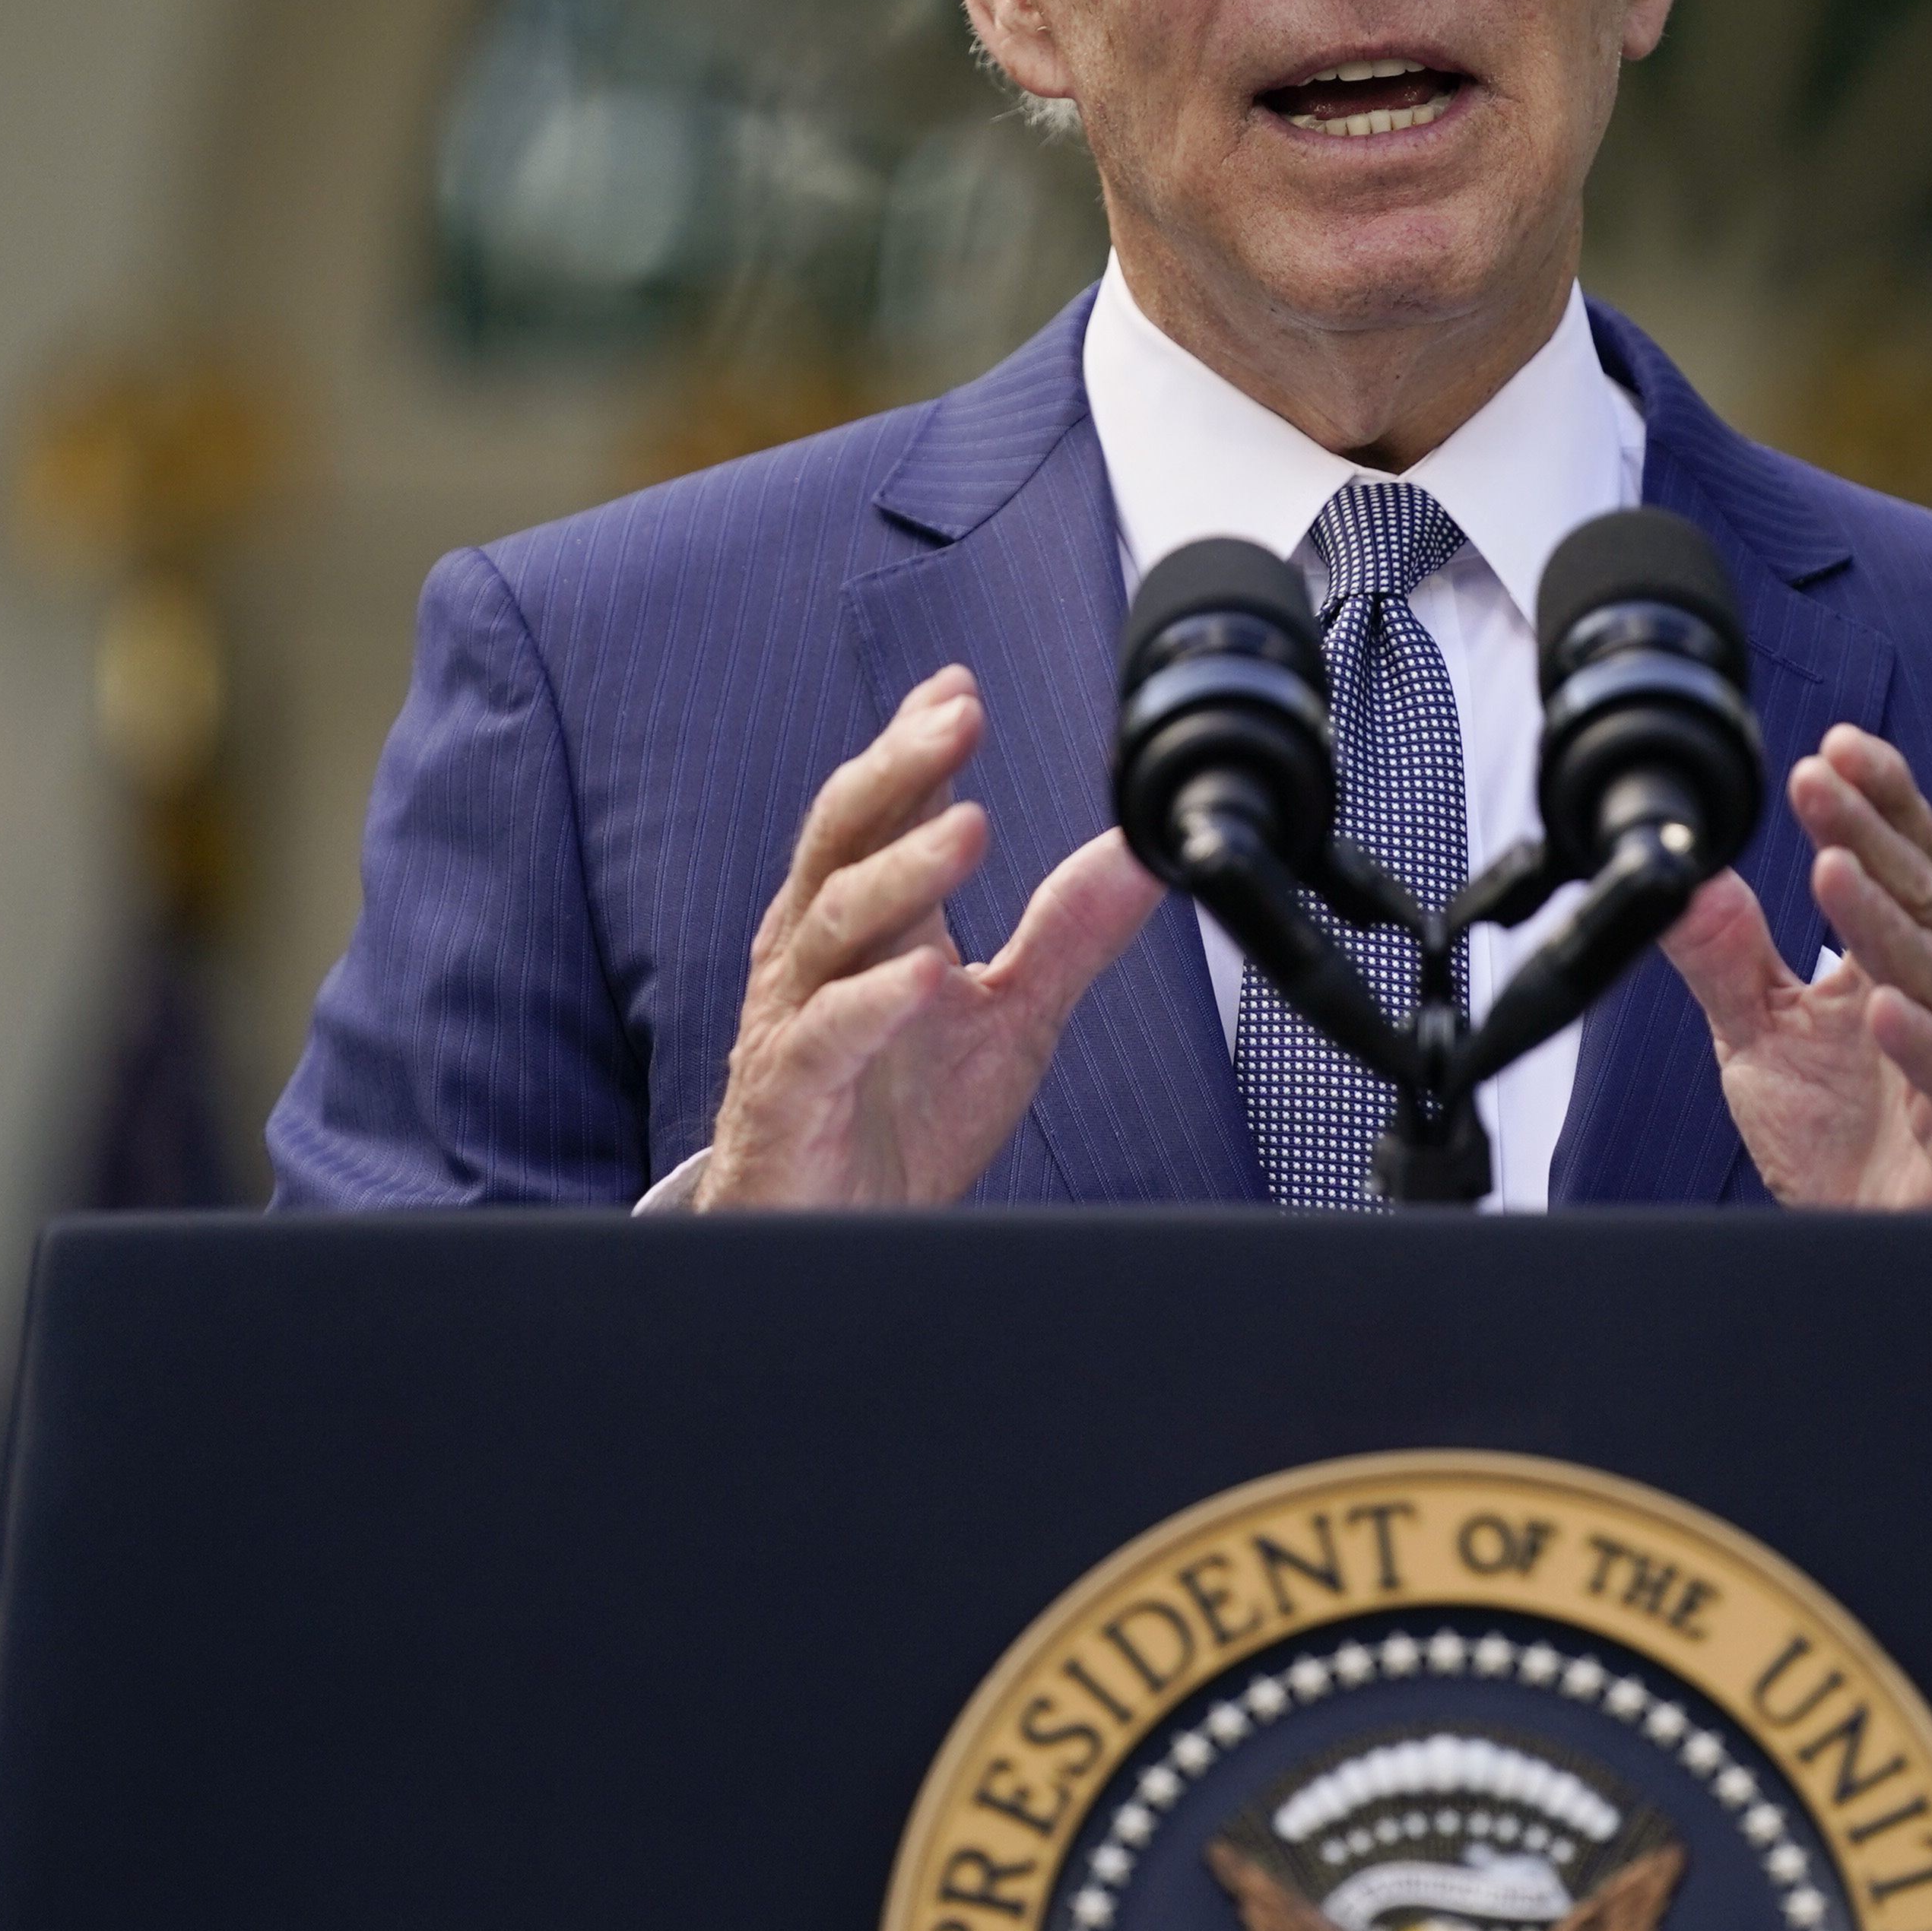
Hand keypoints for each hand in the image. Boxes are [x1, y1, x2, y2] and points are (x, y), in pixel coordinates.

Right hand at [697, 665, 1163, 1207]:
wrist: (839, 1241)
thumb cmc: (899, 1122)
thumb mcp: (1012, 1017)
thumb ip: (1069, 934)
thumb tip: (1140, 853)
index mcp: (866, 925)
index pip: (881, 812)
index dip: (914, 747)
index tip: (959, 689)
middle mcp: (818, 957)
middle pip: (842, 839)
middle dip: (898, 772)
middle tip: (957, 719)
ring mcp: (796, 1021)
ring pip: (830, 924)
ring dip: (900, 871)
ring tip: (968, 828)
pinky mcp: (791, 1095)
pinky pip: (824, 1037)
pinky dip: (871, 1000)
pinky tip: (924, 972)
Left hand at [1662, 725, 1931, 1208]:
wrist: (1885, 1242)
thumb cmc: (1846, 1135)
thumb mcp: (1763, 1035)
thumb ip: (1728, 957)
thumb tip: (1684, 875)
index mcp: (1918, 953)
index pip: (1908, 856)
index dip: (1878, 800)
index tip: (1832, 747)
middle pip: (1921, 896)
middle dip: (1868, 835)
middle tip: (1817, 780)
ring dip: (1883, 921)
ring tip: (1832, 871)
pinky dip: (1925, 1043)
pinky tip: (1885, 1009)